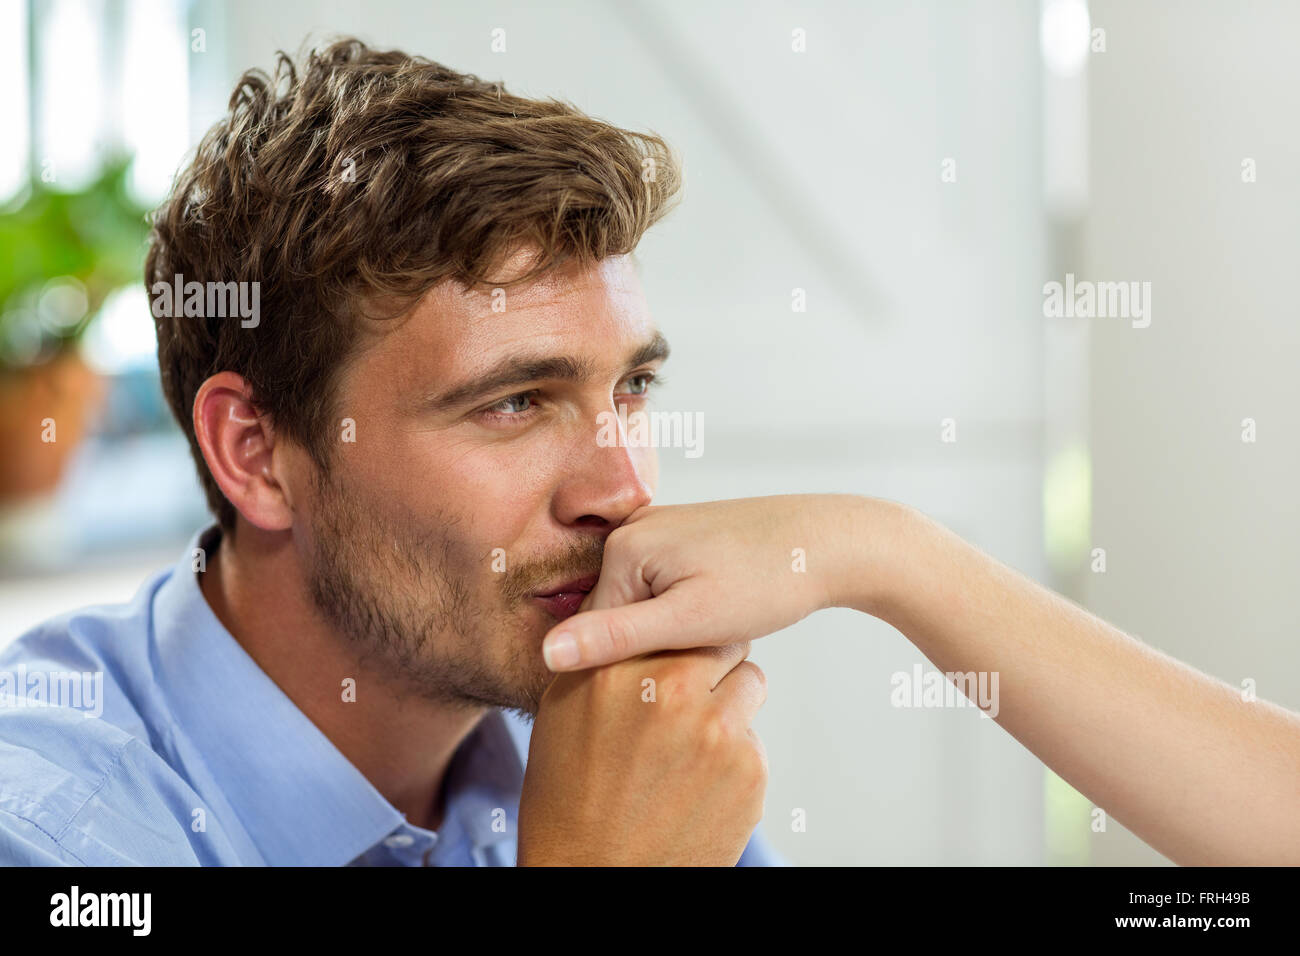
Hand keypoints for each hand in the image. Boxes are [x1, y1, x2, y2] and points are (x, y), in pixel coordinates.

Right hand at [517, 642, 767, 865]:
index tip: (671, 650)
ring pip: (750, 682)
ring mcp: (716, 730)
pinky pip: (755, 736)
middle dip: (710, 664)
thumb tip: (616, 614)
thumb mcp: (563, 710)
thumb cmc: (569, 794)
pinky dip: (735, 753)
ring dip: (731, 702)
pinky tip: (699, 782)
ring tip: (695, 741)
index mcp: (618, 667)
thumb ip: (598, 656)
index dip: (673, 635)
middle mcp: (670, 689)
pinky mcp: (749, 769)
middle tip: (689, 697)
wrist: (595, 875)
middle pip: (720, 641)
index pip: (670, 617)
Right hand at [541, 494, 895, 670]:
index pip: (593, 630)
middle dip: (652, 648)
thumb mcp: (691, 621)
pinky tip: (723, 619)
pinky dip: (687, 616)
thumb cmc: (767, 581)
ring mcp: (660, 532)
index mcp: (623, 547)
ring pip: (645, 609)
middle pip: (618, 617)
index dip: (628, 667)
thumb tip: (548, 654)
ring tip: (719, 632)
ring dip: (672, 635)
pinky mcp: (685, 541)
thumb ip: (617, 637)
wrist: (830, 542)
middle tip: (705, 653)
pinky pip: (666, 593)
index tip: (670, 680)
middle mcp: (634, 531)